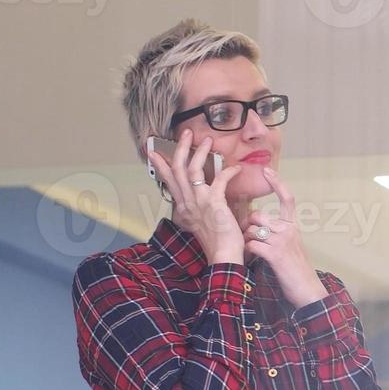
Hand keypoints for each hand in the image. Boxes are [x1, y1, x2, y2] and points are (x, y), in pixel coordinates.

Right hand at [149, 130, 243, 265]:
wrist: (223, 256)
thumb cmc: (216, 241)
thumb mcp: (200, 222)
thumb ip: (196, 209)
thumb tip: (198, 198)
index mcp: (183, 206)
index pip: (168, 181)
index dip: (160, 165)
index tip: (153, 152)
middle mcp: (187, 202)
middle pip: (176, 168)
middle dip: (180, 148)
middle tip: (186, 133)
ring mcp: (199, 202)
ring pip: (192, 169)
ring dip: (199, 152)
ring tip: (208, 140)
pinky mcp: (214, 204)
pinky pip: (219, 180)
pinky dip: (227, 171)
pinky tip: (235, 167)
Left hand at [244, 168, 328, 309]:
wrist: (307, 290)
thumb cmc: (295, 270)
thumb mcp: (290, 247)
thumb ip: (276, 233)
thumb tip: (256, 225)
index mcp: (293, 227)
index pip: (287, 199)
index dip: (277, 183)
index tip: (267, 170)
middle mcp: (289, 230)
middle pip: (258, 215)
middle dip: (248, 227)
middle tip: (250, 239)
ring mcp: (282, 241)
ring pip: (251, 230)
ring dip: (247, 241)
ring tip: (254, 253)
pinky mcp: (275, 254)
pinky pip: (251, 244)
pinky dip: (248, 252)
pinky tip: (254, 259)